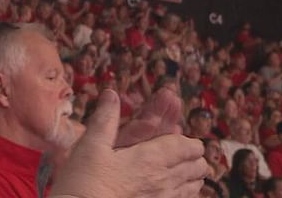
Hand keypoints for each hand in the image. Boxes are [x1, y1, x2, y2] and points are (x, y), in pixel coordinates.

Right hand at [50, 90, 206, 197]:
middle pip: (197, 166)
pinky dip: (187, 193)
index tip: (180, 137)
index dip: (188, 140)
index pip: (186, 146)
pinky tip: (174, 190)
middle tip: (182, 152)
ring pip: (194, 185)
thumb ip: (105, 119)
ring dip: (192, 175)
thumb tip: (111, 93)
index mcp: (151, 158)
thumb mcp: (90, 146)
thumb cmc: (84, 182)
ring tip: (181, 171)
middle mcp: (164, 180)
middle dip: (193, 156)